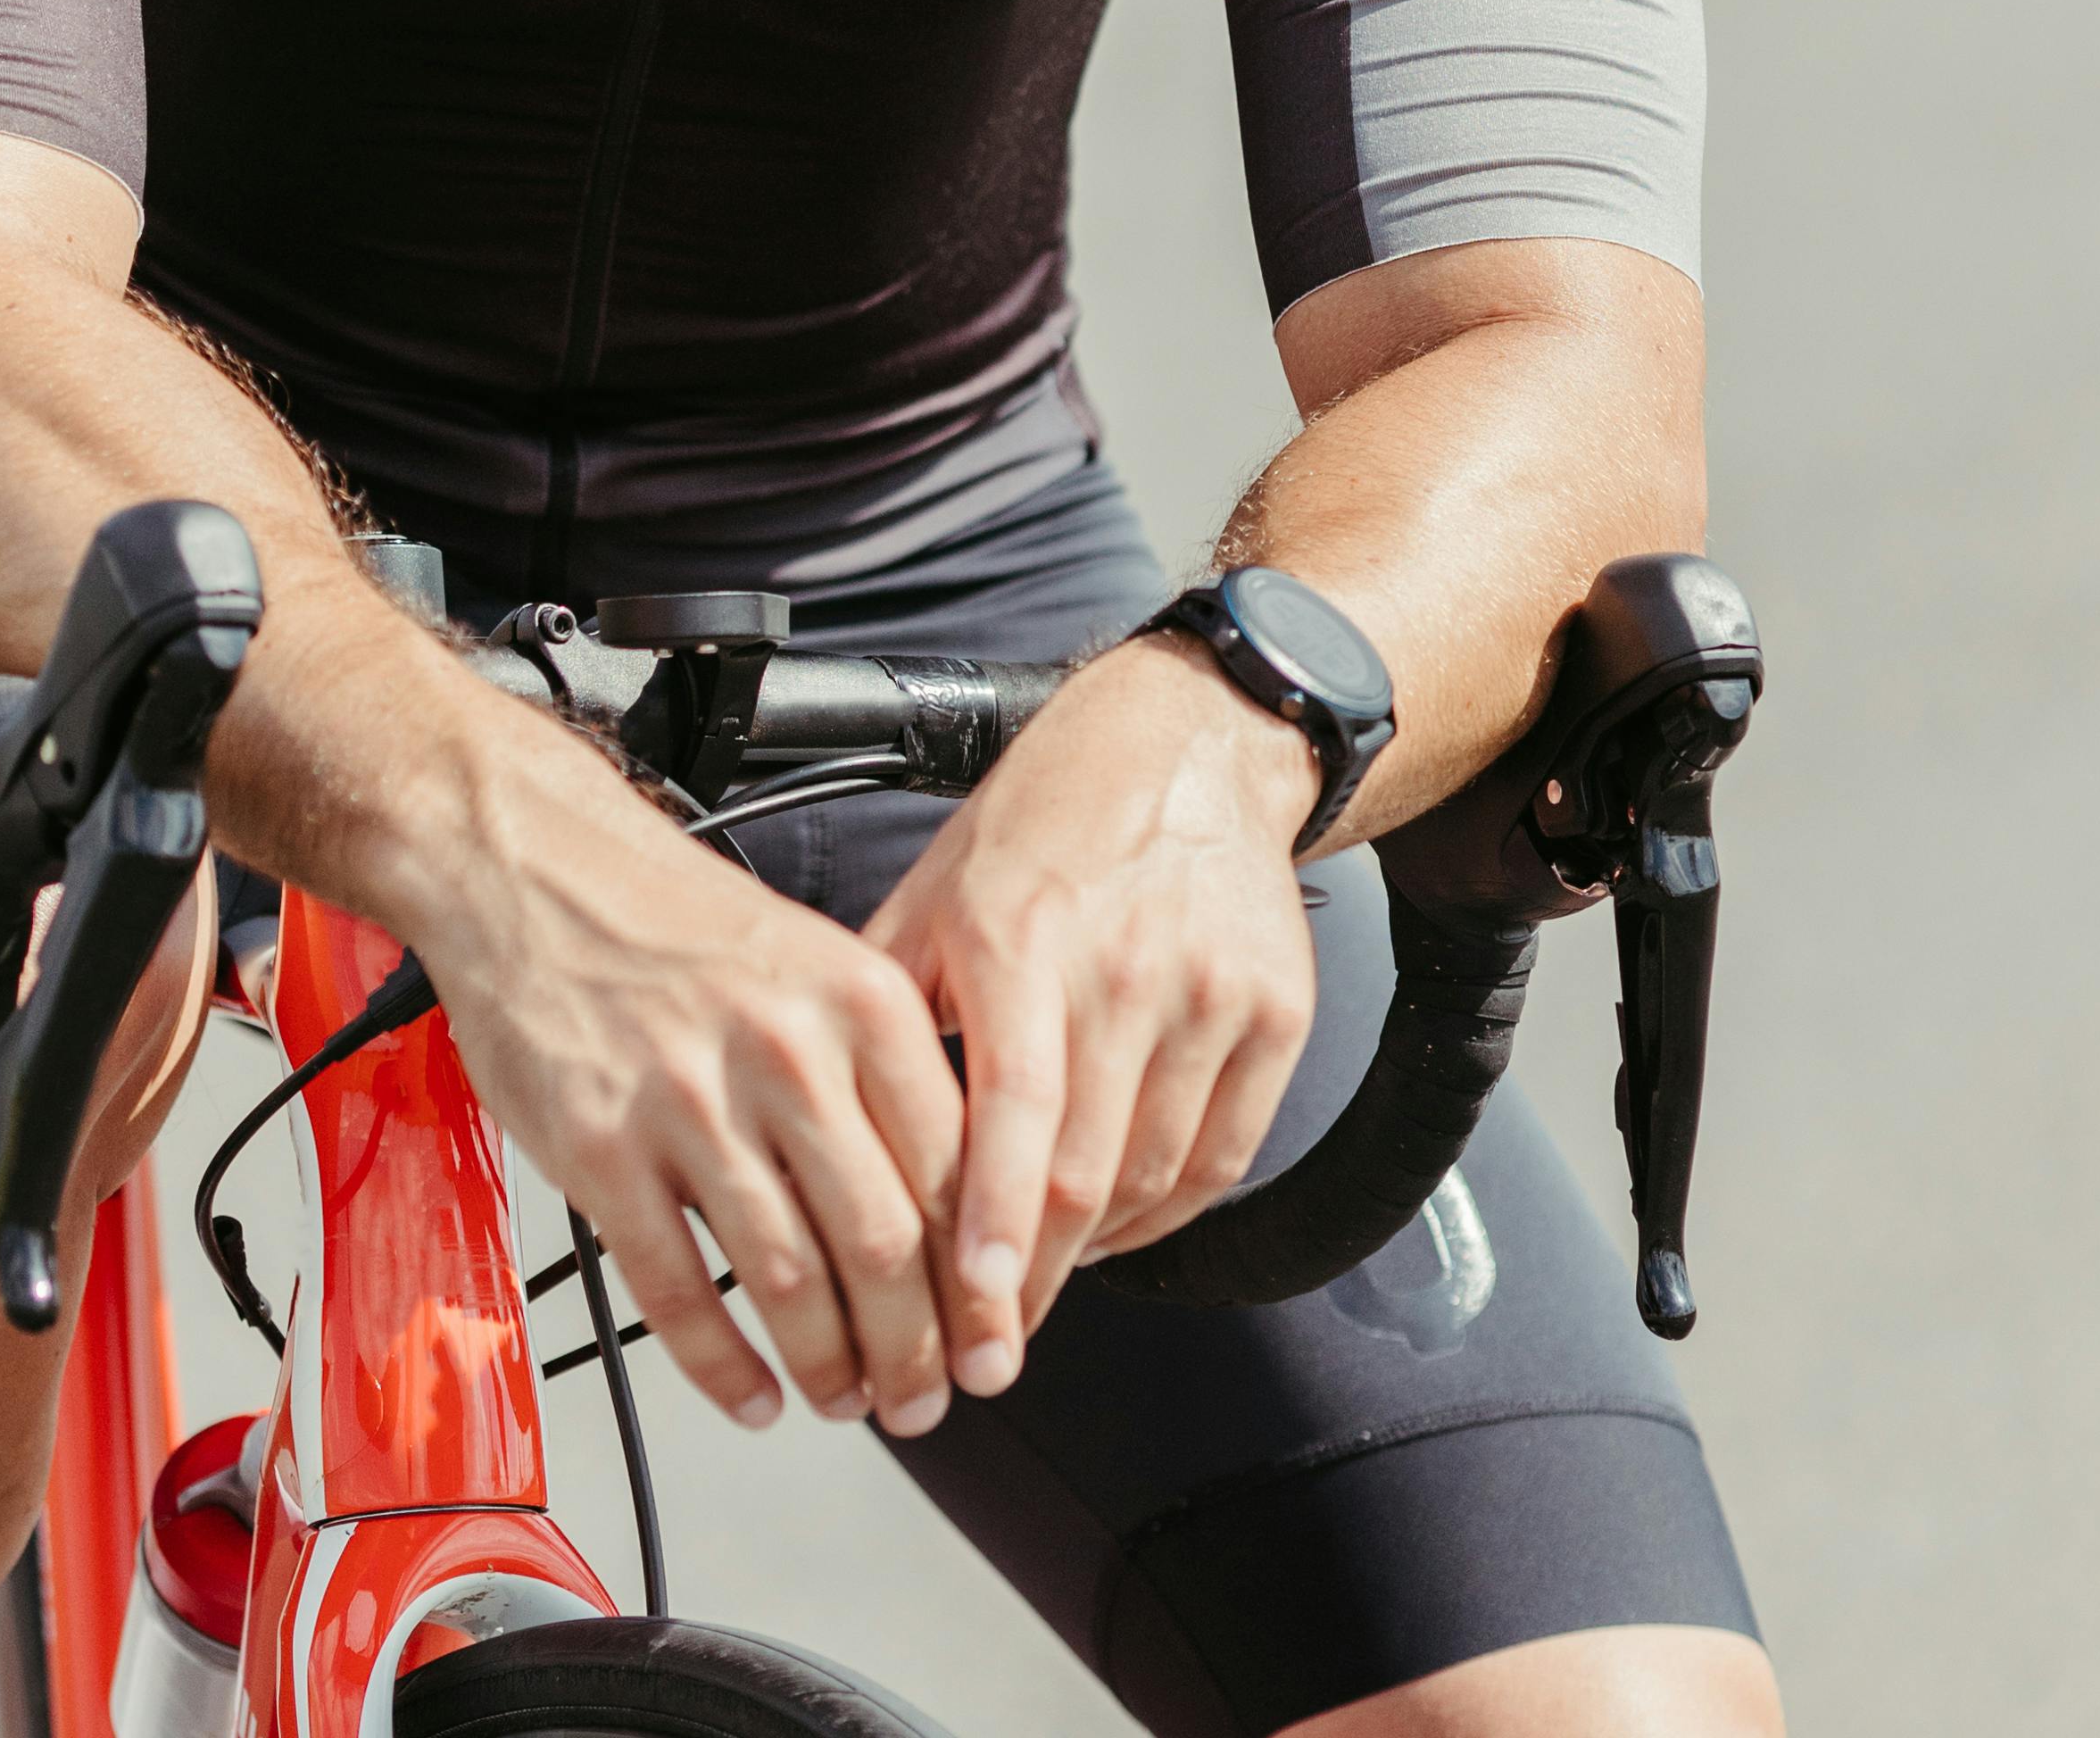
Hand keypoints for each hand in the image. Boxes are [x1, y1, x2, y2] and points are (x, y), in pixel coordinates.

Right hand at [409, 714, 969, 1441]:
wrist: (535, 867)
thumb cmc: (676, 923)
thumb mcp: (817, 962)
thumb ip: (885, 1073)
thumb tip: (953, 1210)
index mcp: (859, 1001)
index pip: (955, 1175)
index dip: (979, 1284)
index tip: (987, 1339)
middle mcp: (785, 1049)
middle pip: (884, 1243)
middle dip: (916, 1352)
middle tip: (924, 1401)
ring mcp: (687, 1102)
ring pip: (788, 1281)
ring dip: (830, 1370)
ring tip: (846, 1401)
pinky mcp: (600, 1149)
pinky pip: (677, 1293)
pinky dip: (724, 1368)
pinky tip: (752, 1393)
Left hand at [865, 636, 1318, 1399]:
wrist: (1189, 744)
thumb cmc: (1046, 821)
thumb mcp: (936, 889)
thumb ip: (884, 1004)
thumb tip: (822, 1120)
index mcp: (1022, 939)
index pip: (1011, 1117)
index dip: (992, 1234)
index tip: (972, 1320)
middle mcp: (1122, 969)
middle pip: (1081, 1175)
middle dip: (1030, 1286)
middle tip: (985, 1355)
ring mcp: (1210, 994)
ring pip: (1151, 1179)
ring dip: (1091, 1256)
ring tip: (1036, 1285)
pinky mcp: (1276, 1013)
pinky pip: (1221, 1157)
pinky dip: (1165, 1213)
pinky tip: (1116, 1224)